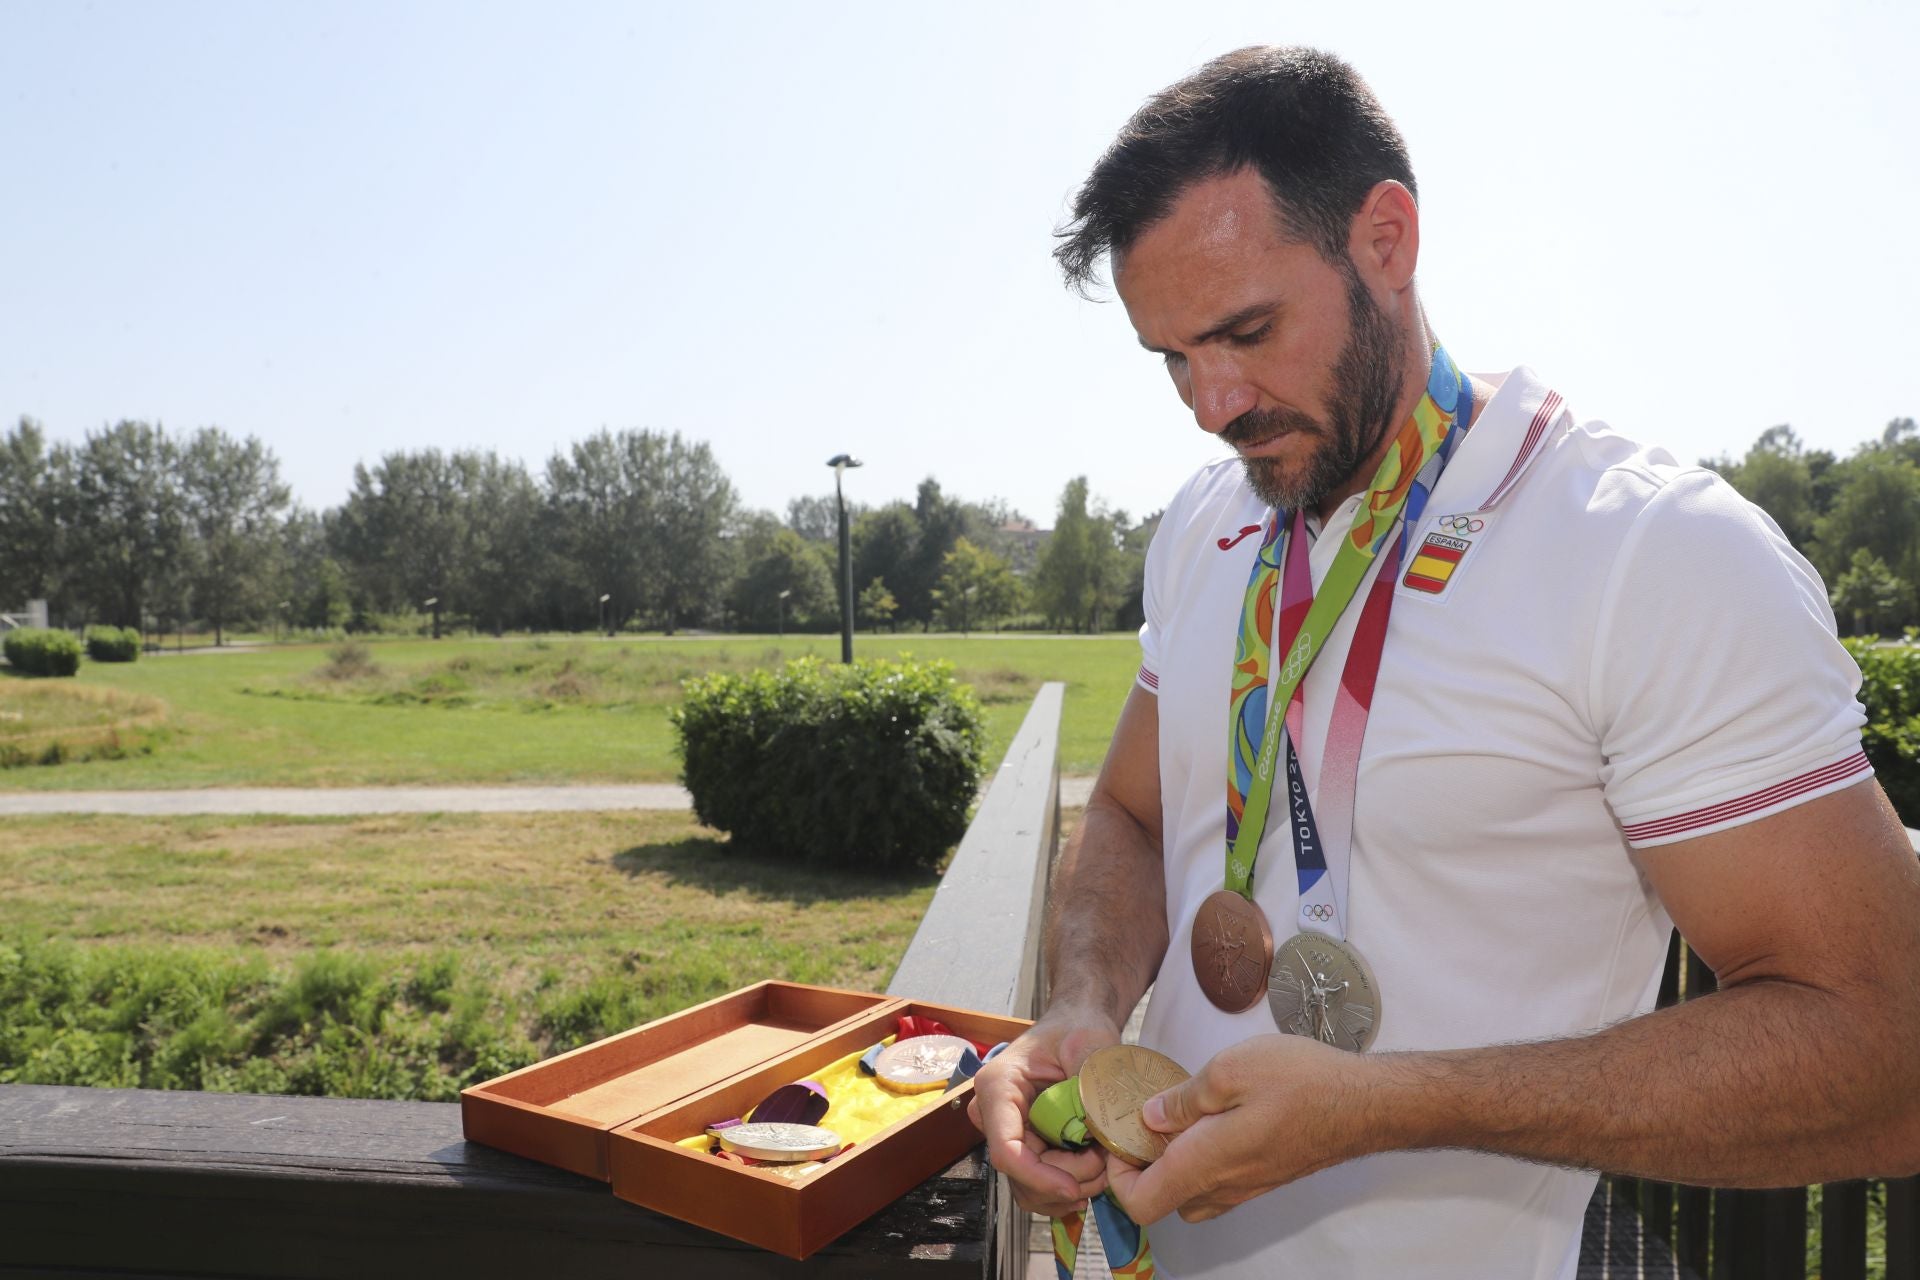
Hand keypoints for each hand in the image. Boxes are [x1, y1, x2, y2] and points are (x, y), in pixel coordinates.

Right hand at [967, 1011, 1120, 1215]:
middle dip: (1066, 1181)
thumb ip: (1090, 1084)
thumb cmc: (1077, 1027)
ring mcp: (1010, 1132)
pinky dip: (1067, 1186)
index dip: (1039, 1177)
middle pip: (1022, 1174)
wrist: (1078, 1023)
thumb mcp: (1088, 1044)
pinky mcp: (1027, 1145)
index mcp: (998, 1087)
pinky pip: (1039, 1183)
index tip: (1074, 1187)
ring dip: (1069, 1187)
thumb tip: (1097, 1129)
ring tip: (1103, 1165)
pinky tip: (1094, 1171)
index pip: (1006, 1150)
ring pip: (1030, 1187)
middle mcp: (995, 1114)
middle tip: (1105, 1164)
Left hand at [1104, 1034, 1368, 1223]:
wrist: (1365, 1103)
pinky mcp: (1264, 1176)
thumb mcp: (1230, 1070)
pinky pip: (1217, 1182)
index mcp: (1206, 1163)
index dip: (1116, 1175)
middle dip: (1141, 1166)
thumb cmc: (1304, 1083)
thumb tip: (1150, 1118)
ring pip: (1189, 1192)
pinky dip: (1200, 1158)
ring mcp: (1247, 1187)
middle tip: (1141, 1121)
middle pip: (1162, 1199)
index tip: (1118, 1136)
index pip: (1141, 1201)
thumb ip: (1183, 1099)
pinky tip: (1210, 1118)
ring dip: (1171, 1162)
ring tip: (1174, 1117)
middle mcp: (1224, 1186)